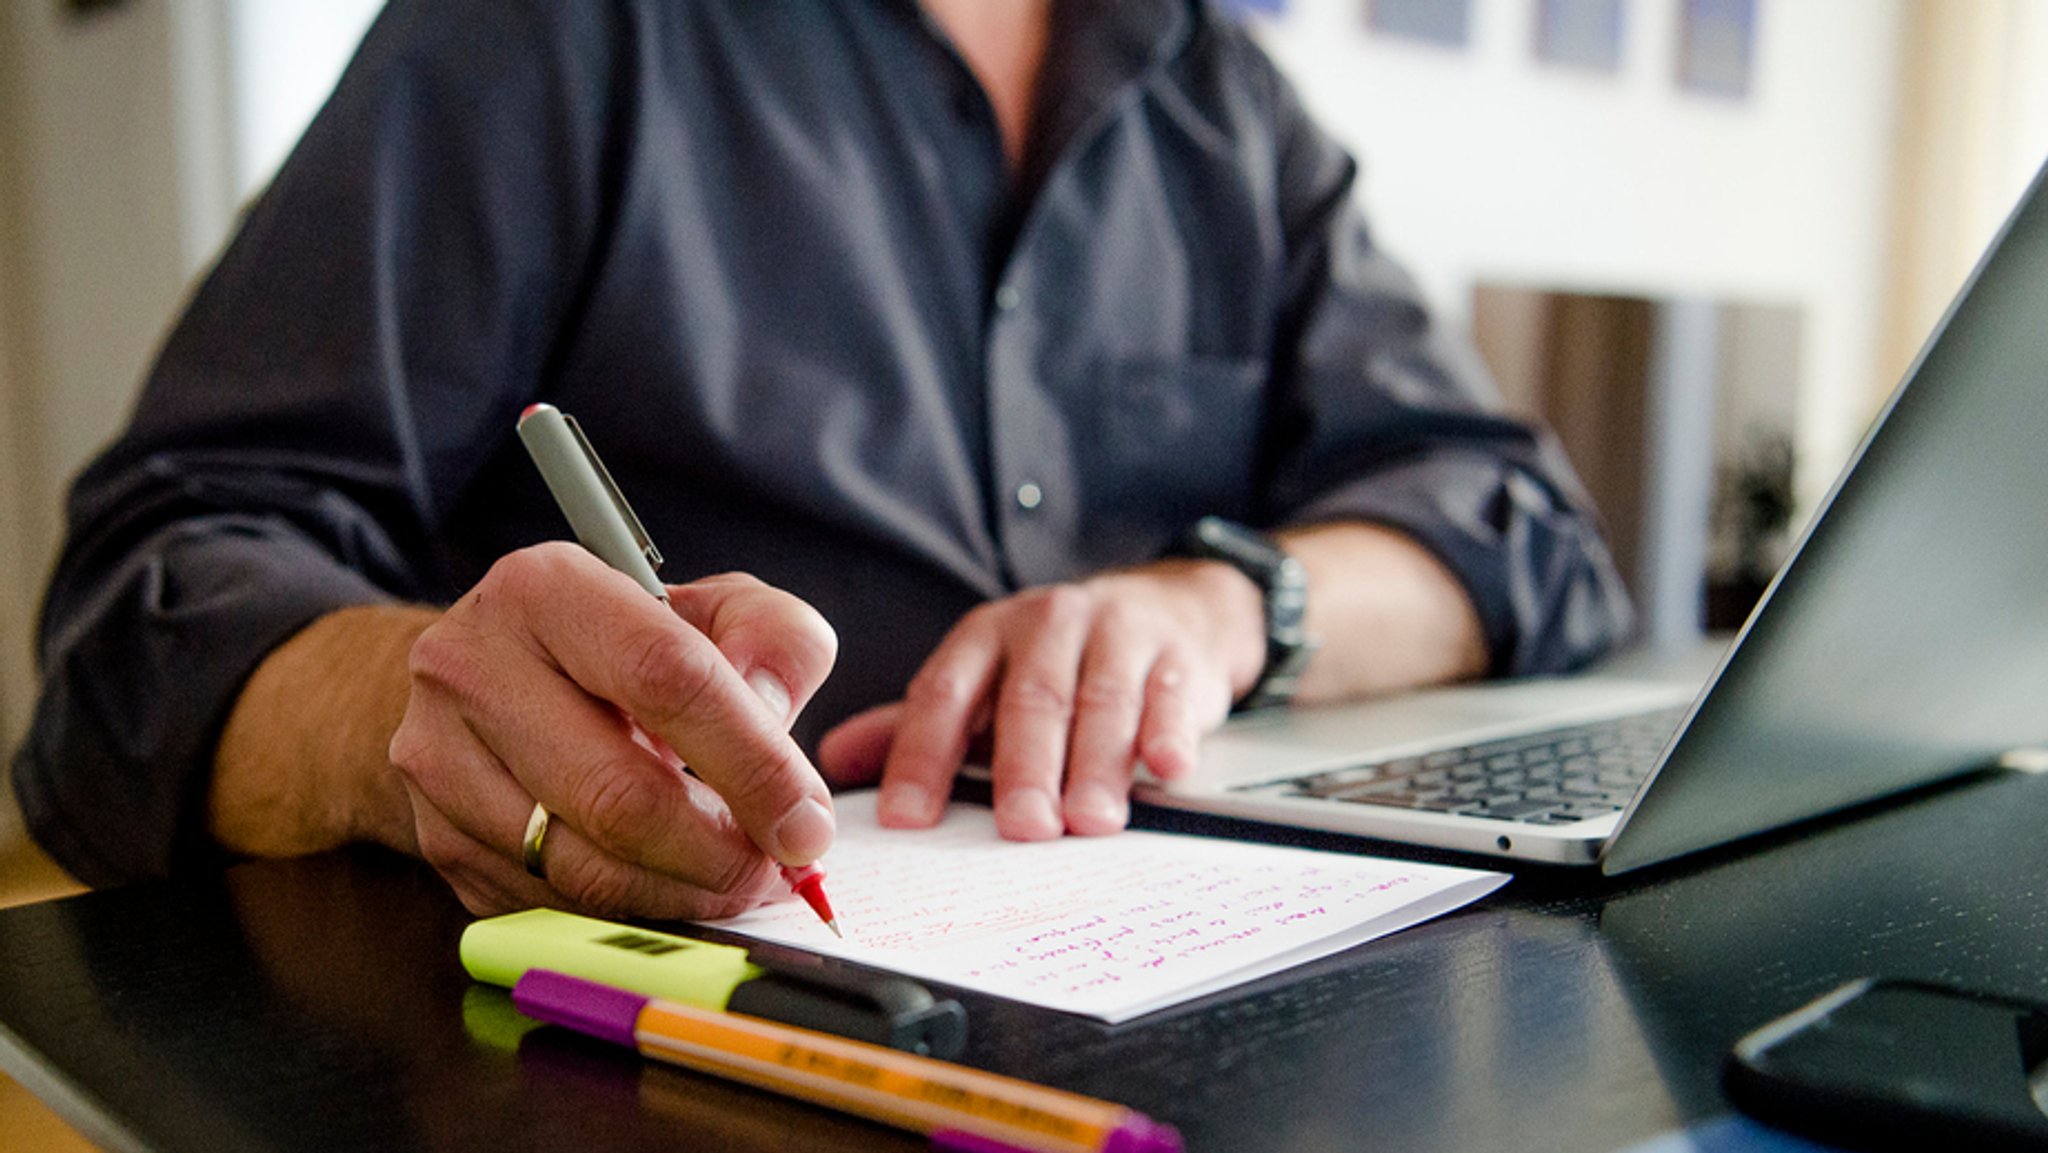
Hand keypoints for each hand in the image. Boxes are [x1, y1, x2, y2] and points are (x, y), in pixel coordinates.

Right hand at [388, 543, 837, 916]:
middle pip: (617, 792)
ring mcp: (439, 760)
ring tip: (735, 882)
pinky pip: (549, 904)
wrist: (488, 679)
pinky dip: (627, 911)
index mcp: (546, 590)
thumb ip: (774, 642)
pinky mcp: (436, 838)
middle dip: (720, 852)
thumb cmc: (623, 647)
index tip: (807, 824)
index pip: (667, 679)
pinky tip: (670, 888)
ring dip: (680, 893)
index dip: (752, 763)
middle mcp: (471, 668)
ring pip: (582, 866)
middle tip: (777, 871)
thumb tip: (774, 716)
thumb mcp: (714, 611)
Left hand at [818, 560, 1264, 839]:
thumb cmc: (1062, 661)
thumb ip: (919, 724)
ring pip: (1102, 702)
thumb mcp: (985, 681)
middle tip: (1020, 828)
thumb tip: (834, 762)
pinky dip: (1170, 733)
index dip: (920, 756)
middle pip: (1031, 700)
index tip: (906, 818)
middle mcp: (1047, 625)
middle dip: (1023, 769)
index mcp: (986, 636)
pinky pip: (1173, 696)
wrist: (1172, 610)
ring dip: (1097, 765)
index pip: (943, 694)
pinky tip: (1167, 767)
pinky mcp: (1179, 656)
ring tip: (1090, 821)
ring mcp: (1118, 636)